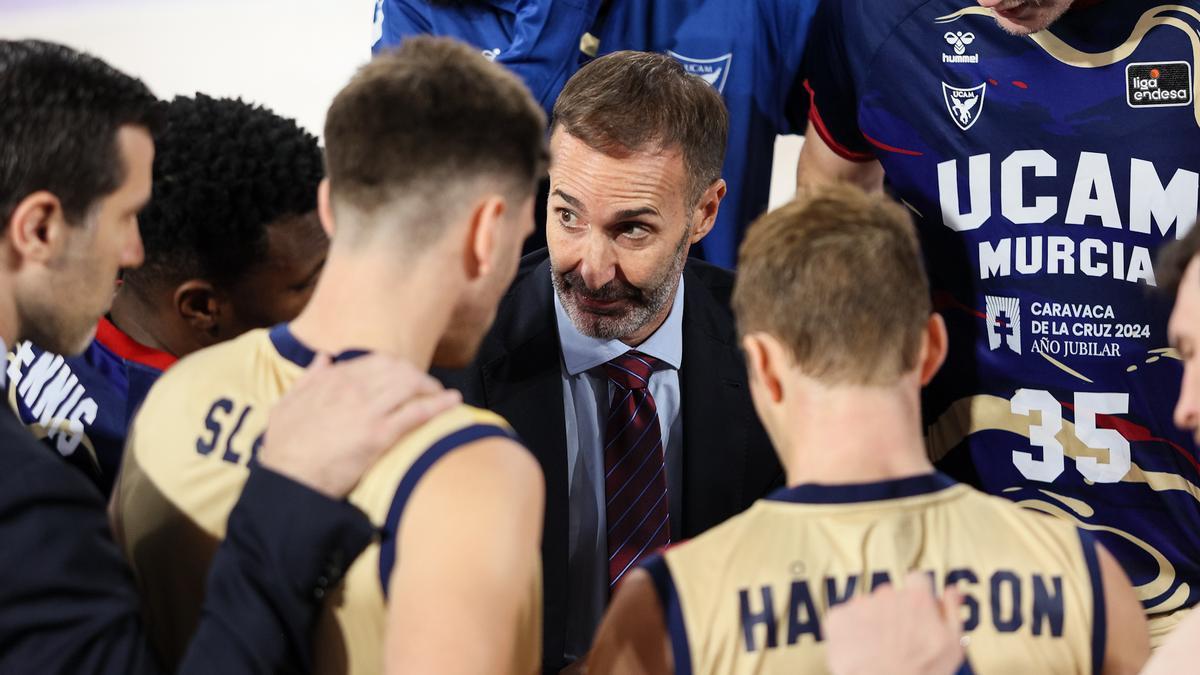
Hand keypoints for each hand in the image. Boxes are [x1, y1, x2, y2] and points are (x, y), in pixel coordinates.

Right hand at [258, 353, 460, 497]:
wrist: (287, 479)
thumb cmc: (283, 448)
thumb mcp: (287, 404)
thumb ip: (308, 378)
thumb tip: (324, 358)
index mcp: (332, 380)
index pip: (375, 361)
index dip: (396, 367)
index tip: (404, 376)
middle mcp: (353, 389)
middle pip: (398, 370)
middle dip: (417, 376)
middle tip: (427, 386)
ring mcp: (367, 410)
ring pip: (411, 385)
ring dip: (431, 387)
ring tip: (442, 394)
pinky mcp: (379, 435)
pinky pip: (417, 412)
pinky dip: (439, 405)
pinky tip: (453, 402)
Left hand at [825, 572, 964, 674]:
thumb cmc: (922, 673)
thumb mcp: (951, 645)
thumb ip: (952, 612)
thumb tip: (952, 590)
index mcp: (917, 597)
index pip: (917, 580)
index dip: (918, 596)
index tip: (917, 613)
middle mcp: (887, 593)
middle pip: (890, 596)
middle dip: (893, 613)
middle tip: (897, 641)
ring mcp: (860, 604)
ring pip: (866, 607)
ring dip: (871, 621)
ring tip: (877, 649)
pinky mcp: (837, 617)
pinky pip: (844, 617)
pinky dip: (849, 631)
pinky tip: (859, 650)